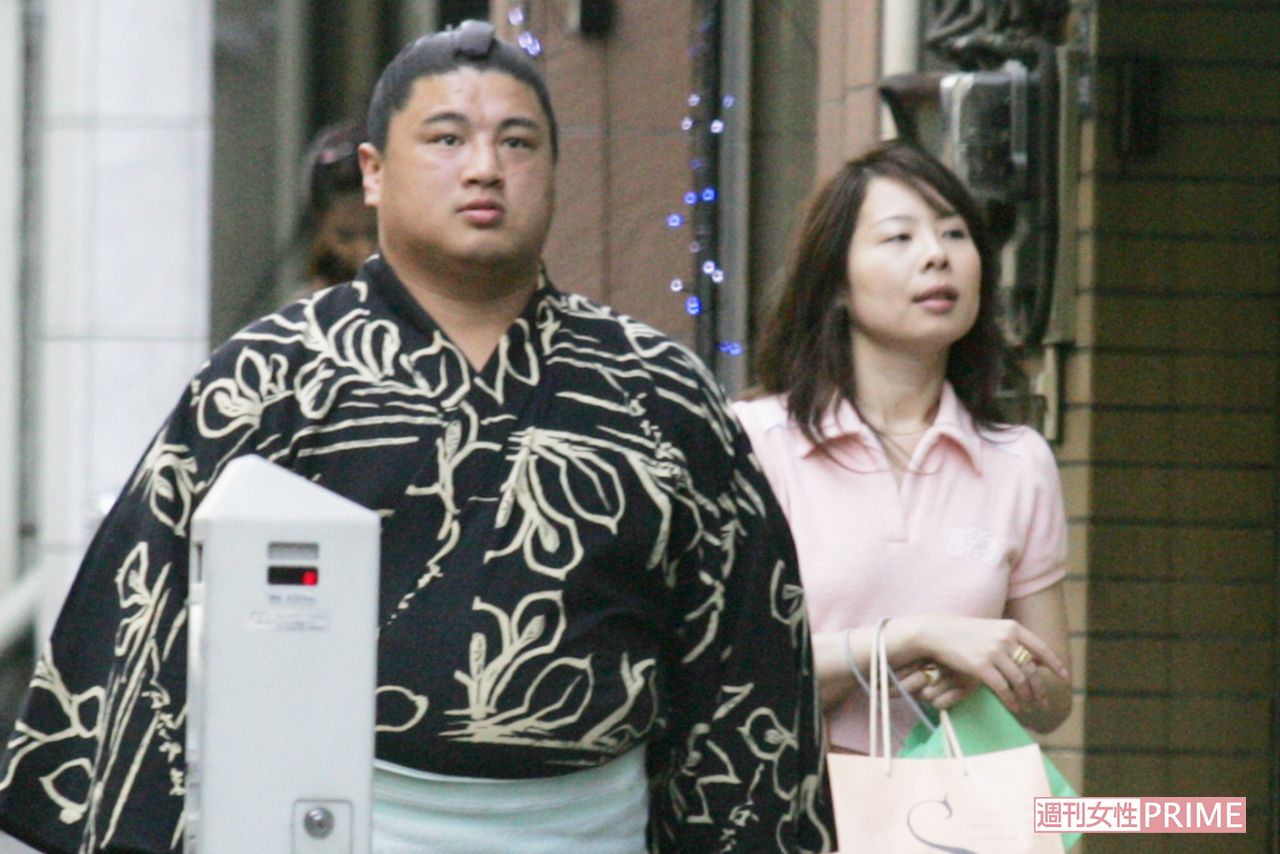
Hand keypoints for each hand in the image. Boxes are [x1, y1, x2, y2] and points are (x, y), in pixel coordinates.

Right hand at [894, 615, 1068, 714]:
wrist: (936, 632)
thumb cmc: (964, 632)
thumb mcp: (992, 630)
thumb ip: (1014, 642)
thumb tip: (1038, 660)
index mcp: (1011, 627)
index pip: (1041, 648)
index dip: (1055, 664)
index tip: (1064, 677)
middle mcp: (1005, 638)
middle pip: (1032, 669)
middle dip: (1041, 689)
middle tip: (1044, 704)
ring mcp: (993, 652)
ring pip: (1020, 681)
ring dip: (1027, 698)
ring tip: (1028, 708)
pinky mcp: (980, 666)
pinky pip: (1003, 688)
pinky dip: (1011, 700)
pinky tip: (1014, 707)